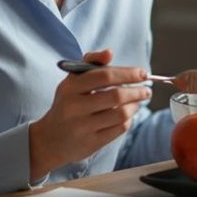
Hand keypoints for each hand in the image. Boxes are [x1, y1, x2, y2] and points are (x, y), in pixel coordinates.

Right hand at [28, 49, 150, 181]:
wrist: (49, 139)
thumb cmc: (68, 104)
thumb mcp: (72, 81)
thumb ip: (91, 63)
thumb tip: (109, 53)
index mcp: (70, 87)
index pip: (105, 76)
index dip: (128, 73)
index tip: (143, 73)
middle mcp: (75, 107)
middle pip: (116, 96)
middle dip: (137, 92)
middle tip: (147, 90)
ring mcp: (82, 127)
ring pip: (121, 114)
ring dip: (135, 106)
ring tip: (138, 102)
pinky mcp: (91, 143)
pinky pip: (118, 129)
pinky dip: (128, 120)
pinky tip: (128, 115)